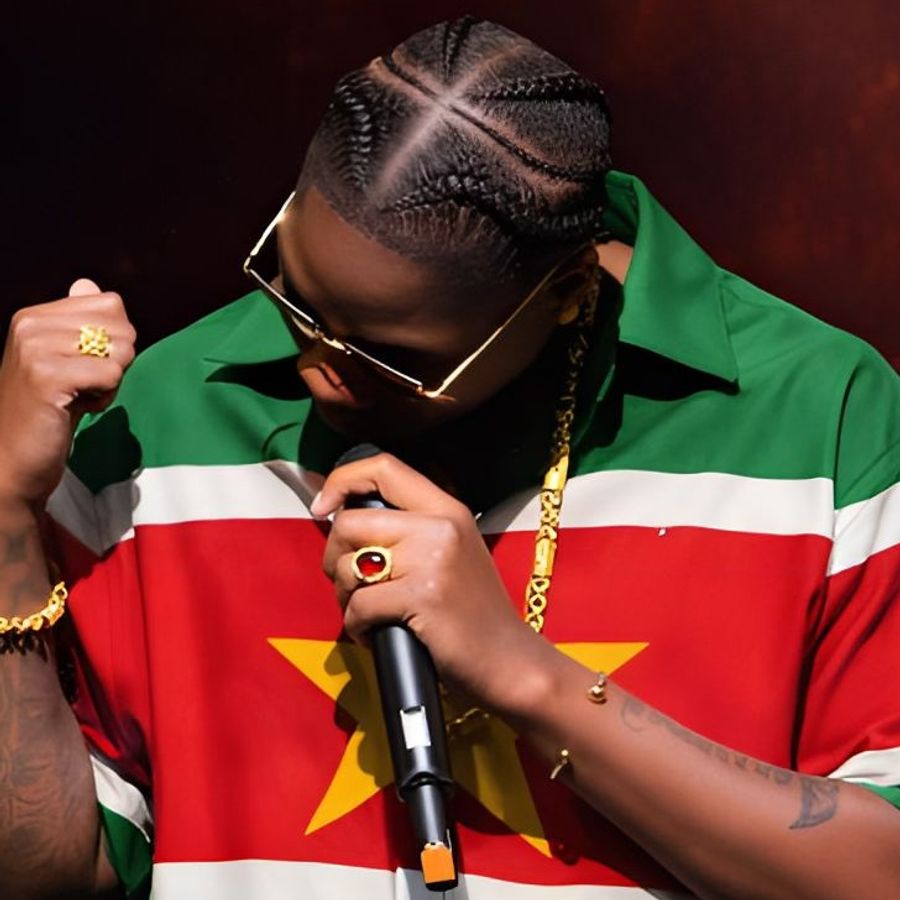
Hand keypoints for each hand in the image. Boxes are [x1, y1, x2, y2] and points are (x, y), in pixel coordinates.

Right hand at [0, 279, 136, 505]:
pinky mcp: (46, 376)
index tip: (86, 367)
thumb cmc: (47, 412)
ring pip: (120, 351)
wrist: (13, 459)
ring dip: (110, 382)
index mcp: (34, 316)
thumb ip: (79, 323)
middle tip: (83, 387)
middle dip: (116, 363)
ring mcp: (35, 348)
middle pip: (122, 327)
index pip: (111, 304)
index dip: (115, 341)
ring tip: (77, 397)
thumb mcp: (65, 361)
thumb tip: (87, 283)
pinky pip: (111, 374)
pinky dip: (105, 397)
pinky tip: (76, 409)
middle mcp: (30, 325)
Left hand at [313, 453, 560, 713]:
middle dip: (334, 558)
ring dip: (345, 597)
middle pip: (350, 522)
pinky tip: (378, 634)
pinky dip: (358, 627)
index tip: (323, 508)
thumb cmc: (473, 614)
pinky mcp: (423, 597)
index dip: (342, 481)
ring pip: (348, 566)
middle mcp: (440, 526)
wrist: (510, 661)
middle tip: (350, 585)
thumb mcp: (452, 552)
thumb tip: (342, 518)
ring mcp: (432, 560)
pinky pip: (359, 605)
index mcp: (447, 509)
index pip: (383, 468)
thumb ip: (410, 529)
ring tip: (368, 613)